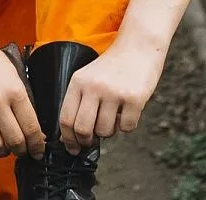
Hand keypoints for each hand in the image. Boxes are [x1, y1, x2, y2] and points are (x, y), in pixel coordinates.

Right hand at [0, 37, 44, 158]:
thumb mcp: (15, 75)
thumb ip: (24, 102)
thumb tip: (36, 132)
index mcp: (15, 90)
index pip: (31, 128)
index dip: (37, 146)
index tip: (38, 152)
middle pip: (15, 141)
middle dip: (22, 151)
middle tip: (22, 151)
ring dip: (2, 152)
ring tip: (4, 148)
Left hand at [58, 38, 165, 154]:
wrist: (139, 45)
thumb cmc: (113, 66)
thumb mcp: (88, 78)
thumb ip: (78, 103)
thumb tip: (69, 138)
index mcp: (79, 82)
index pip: (66, 119)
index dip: (68, 139)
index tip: (73, 148)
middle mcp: (94, 87)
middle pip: (83, 129)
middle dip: (86, 141)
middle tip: (92, 141)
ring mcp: (115, 93)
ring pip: (105, 131)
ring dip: (109, 132)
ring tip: (114, 117)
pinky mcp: (134, 98)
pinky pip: (127, 128)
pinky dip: (127, 126)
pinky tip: (128, 111)